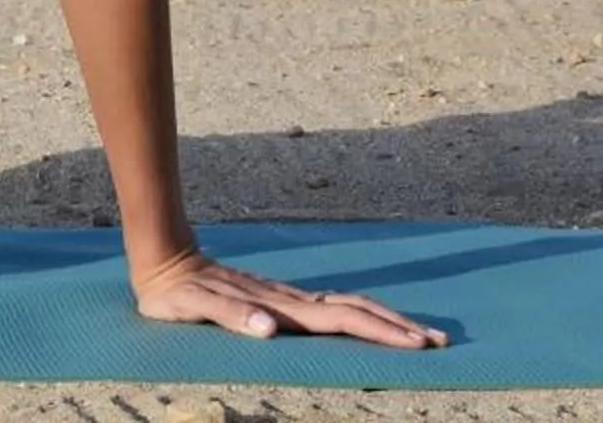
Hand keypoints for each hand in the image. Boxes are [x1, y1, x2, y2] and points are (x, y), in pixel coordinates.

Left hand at [133, 246, 446, 348]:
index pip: (339, 320)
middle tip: (439, 341)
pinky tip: (371, 323)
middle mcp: (288, 301)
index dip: (378, 331)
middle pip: (354, 310)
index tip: (415, 343)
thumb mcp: (192, 306)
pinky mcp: (278, 299)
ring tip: (419, 333)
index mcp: (278, 307)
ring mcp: (285, 298)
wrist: (163, 258)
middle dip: (397, 327)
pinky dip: (359, 316)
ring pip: (346, 306)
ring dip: (384, 320)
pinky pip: (330, 309)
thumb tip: (270, 328)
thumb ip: (229, 316)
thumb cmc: (174, 291)